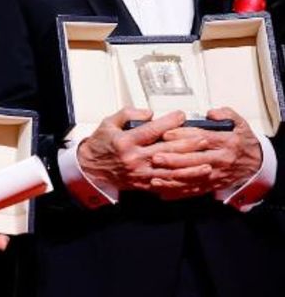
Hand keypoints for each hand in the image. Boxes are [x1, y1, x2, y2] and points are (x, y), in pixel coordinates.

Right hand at [77, 108, 205, 192]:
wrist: (90, 169)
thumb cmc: (100, 145)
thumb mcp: (108, 123)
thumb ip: (128, 114)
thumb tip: (149, 113)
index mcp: (126, 141)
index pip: (152, 129)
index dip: (169, 121)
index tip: (181, 115)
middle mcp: (134, 158)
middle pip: (166, 150)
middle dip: (188, 144)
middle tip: (203, 138)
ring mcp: (140, 173)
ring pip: (170, 170)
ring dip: (190, 167)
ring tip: (207, 162)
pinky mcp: (143, 183)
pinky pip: (166, 184)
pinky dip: (181, 182)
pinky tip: (193, 179)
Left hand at [149, 107, 262, 198]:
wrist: (256, 163)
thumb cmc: (242, 141)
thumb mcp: (239, 123)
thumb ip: (225, 114)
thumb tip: (211, 113)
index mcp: (227, 142)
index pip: (202, 138)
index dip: (183, 136)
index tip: (166, 133)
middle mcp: (221, 159)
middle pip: (195, 160)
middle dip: (174, 159)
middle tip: (155, 157)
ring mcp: (217, 174)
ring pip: (192, 177)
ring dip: (173, 178)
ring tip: (155, 177)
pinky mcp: (213, 185)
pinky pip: (194, 189)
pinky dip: (178, 192)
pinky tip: (163, 191)